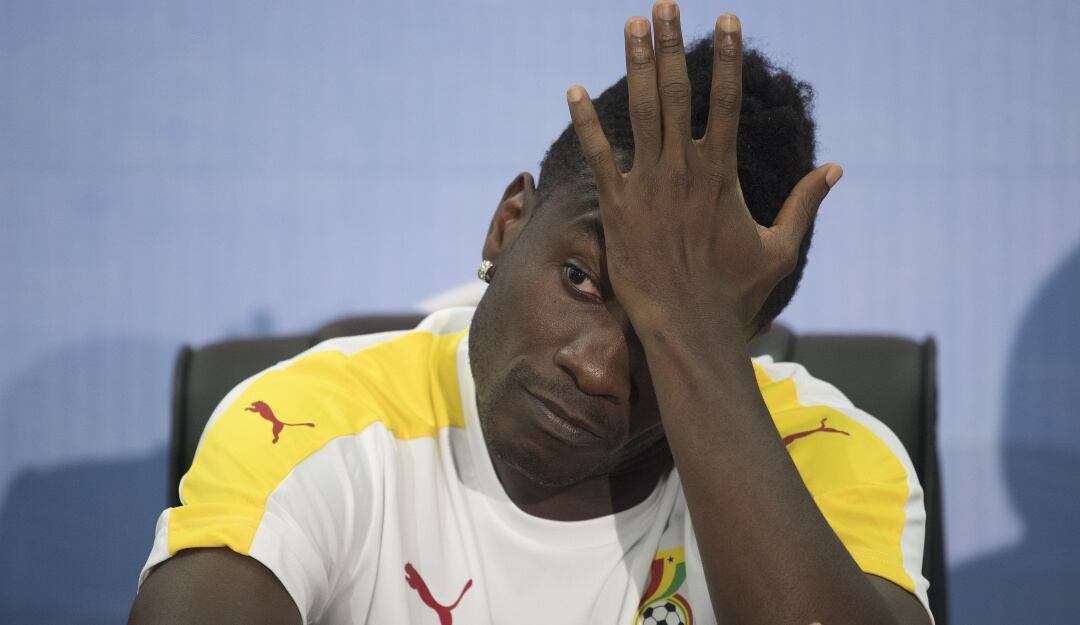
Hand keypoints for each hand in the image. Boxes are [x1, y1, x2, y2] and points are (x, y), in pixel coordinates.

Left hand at [566, 2, 841, 336]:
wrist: (688, 327)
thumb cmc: (734, 291)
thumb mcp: (781, 247)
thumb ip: (806, 203)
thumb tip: (837, 168)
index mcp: (722, 173)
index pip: (726, 101)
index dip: (725, 58)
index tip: (725, 21)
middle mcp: (684, 169)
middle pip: (678, 93)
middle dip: (672, 44)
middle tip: (664, 4)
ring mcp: (649, 185)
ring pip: (641, 112)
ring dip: (636, 64)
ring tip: (631, 24)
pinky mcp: (618, 207)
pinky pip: (598, 155)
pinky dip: (584, 122)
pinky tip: (571, 90)